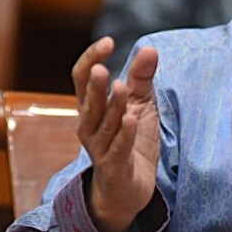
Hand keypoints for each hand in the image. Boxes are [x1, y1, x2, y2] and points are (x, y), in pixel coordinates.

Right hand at [71, 37, 159, 231]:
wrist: (130, 189)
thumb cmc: (131, 142)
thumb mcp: (140, 105)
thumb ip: (142, 78)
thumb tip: (149, 48)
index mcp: (92, 107)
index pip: (81, 78)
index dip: (90, 58)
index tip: (107, 42)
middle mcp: (90, 126)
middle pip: (88, 102)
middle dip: (94, 85)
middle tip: (100, 66)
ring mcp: (100, 148)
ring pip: (104, 125)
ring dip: (113, 106)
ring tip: (122, 87)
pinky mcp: (115, 167)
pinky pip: (118, 149)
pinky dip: (125, 135)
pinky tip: (132, 119)